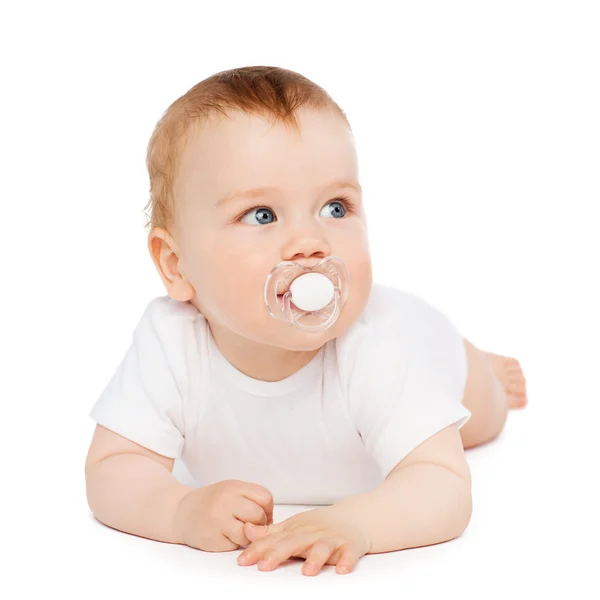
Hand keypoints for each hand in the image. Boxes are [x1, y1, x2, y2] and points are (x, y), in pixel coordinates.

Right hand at [174, 480, 273, 551]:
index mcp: (234, 486)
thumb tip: (270, 519)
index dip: (268, 510)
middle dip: (259, 524)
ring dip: (247, 536)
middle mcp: (226, 501)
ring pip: (249, 533)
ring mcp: (218, 519)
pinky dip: (235, 543)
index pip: (265, 498)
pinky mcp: (213, 538)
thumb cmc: (211, 502)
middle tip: (251, 526)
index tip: (262, 515)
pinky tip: (225, 536)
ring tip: (236, 530)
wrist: (180, 511)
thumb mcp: (230, 490)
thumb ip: (250, 498)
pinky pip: (236, 545)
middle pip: (259, 516)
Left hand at [236, 505, 371, 575]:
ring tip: (307, 571)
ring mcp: (331, 539)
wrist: (352, 518)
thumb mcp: (292, 527)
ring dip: (315, 558)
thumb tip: (245, 531)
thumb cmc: (318, 526)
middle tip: (264, 566)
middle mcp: (312, 534)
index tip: (242, 561)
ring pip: (322, 548)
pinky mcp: (349, 546)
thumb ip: (269, 533)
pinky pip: (349, 553)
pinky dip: (346, 560)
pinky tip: (341, 569)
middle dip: (278, 553)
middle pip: (294, 542)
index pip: (274, 540)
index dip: (258, 550)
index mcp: (296, 531)